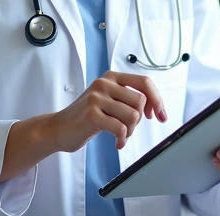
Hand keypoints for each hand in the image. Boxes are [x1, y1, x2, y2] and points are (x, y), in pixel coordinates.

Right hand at [50, 71, 165, 152]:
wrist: (58, 128)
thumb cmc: (87, 116)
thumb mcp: (109, 100)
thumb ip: (128, 98)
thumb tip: (155, 107)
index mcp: (111, 77)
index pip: (144, 82)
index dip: (157, 99)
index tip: (161, 115)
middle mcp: (104, 83)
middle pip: (140, 102)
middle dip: (139, 121)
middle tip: (128, 129)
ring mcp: (96, 97)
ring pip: (133, 115)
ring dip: (130, 131)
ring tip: (121, 135)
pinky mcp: (91, 114)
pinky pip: (120, 128)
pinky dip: (122, 138)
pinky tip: (117, 142)